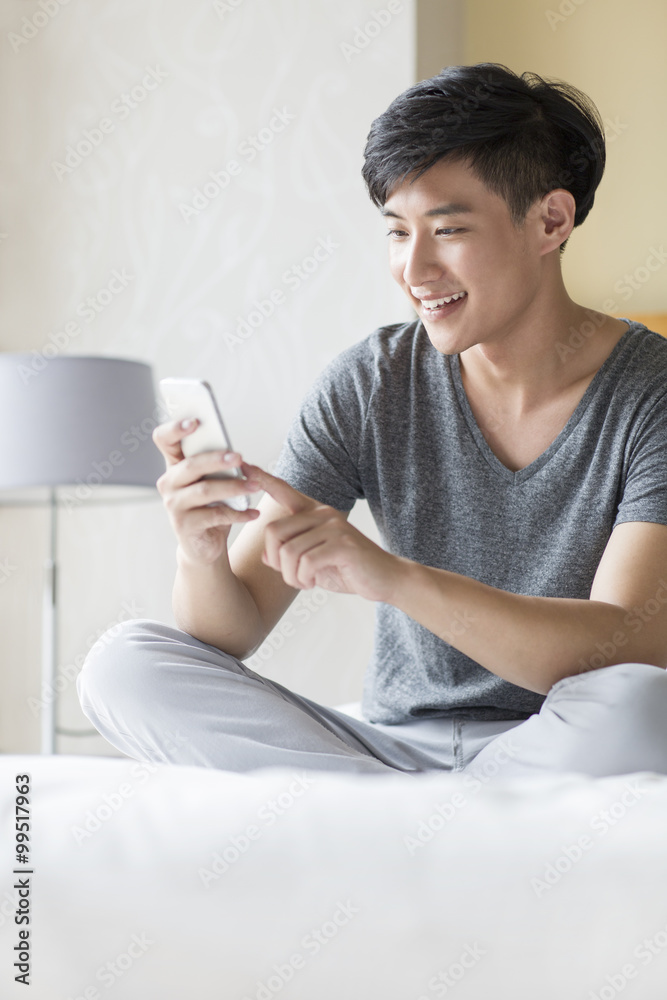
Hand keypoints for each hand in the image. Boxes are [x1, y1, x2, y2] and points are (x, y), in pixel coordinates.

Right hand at [152, 418, 260, 564]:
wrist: (205, 545)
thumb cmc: (211, 506)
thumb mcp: (214, 482)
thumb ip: (217, 466)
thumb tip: (236, 456)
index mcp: (174, 465)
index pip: (164, 440)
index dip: (175, 429)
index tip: (195, 422)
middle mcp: (168, 483)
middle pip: (190, 465)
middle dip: (216, 459)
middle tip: (239, 457)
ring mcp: (173, 505)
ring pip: (204, 491)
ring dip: (233, 487)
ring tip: (255, 486)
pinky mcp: (184, 526)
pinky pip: (215, 516)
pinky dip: (238, 513)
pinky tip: (253, 513)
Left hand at [241, 463, 399, 601]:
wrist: (385, 579)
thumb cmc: (348, 570)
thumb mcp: (313, 564)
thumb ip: (290, 556)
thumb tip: (267, 556)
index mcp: (315, 513)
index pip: (284, 491)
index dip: (263, 479)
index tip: (244, 466)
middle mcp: (323, 513)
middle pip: (274, 531)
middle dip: (275, 561)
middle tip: (292, 577)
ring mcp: (333, 527)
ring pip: (288, 551)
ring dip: (291, 576)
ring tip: (304, 582)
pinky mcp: (342, 544)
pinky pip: (305, 562)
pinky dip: (303, 579)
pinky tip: (313, 583)